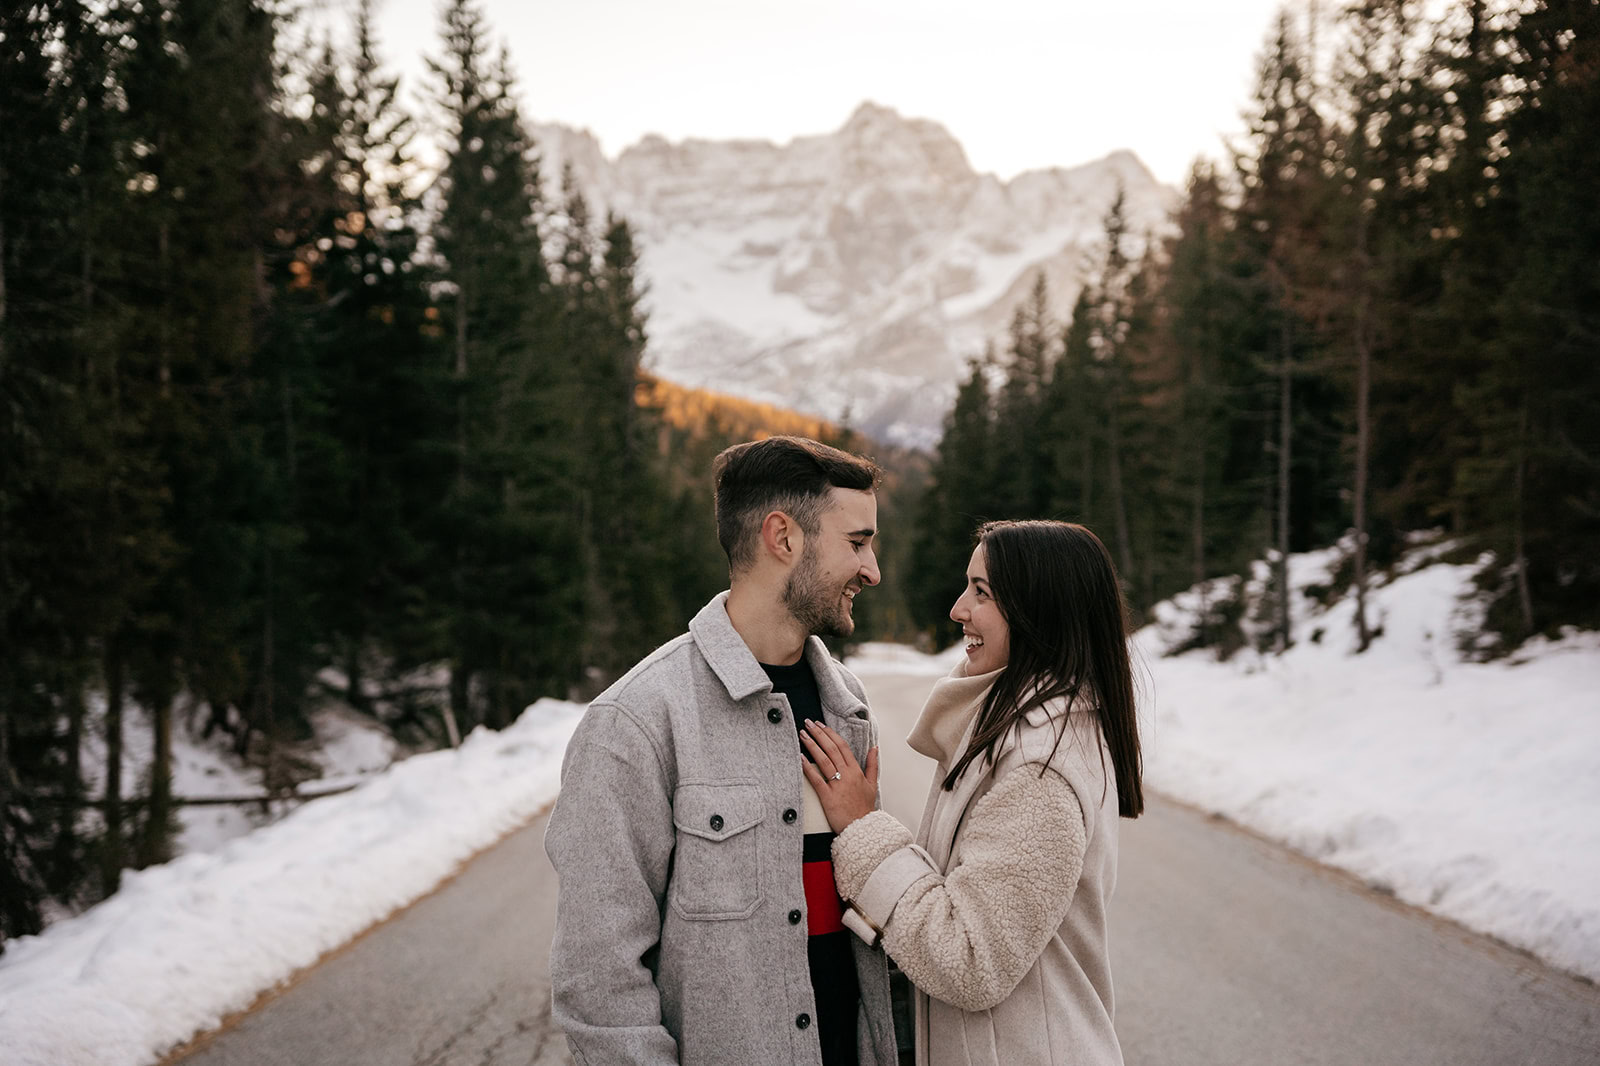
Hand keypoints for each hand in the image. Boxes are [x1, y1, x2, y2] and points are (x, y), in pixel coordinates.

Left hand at [799, 719, 878, 833]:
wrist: (863, 828)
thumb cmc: (865, 808)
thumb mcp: (872, 784)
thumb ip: (873, 765)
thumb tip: (874, 748)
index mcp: (856, 771)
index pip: (842, 746)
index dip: (830, 734)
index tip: (820, 725)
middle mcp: (847, 775)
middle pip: (831, 749)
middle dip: (819, 734)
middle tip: (808, 724)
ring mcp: (837, 785)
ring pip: (824, 760)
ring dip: (812, 745)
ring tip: (803, 735)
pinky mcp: (828, 797)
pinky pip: (816, 779)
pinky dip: (808, 767)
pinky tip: (800, 757)